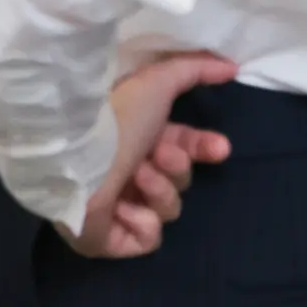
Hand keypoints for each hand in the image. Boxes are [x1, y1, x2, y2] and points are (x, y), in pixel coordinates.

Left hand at [59, 52, 238, 259]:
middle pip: (179, 179)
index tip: (221, 147)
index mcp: (134, 138)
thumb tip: (231, 66)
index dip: (203, 147)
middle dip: (176, 166)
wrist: (75, 156)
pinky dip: (141, 223)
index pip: (181, 147)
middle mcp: (126, 171)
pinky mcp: (110, 240)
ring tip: (137, 175)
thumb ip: (193, 69)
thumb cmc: (114, 117)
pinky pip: (148, 239)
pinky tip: (124, 208)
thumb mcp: (155, 83)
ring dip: (158, 189)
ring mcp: (117, 207)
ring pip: (168, 208)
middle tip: (162, 156)